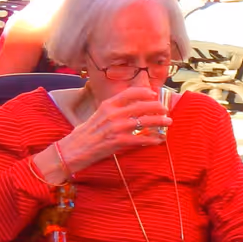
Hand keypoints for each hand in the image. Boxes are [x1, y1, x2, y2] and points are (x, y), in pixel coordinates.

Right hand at [51, 85, 171, 175]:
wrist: (74, 149)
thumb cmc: (86, 133)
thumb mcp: (98, 115)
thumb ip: (114, 110)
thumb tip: (131, 107)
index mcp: (107, 105)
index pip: (129, 93)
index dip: (144, 92)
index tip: (153, 94)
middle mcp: (112, 114)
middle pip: (141, 106)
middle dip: (157, 107)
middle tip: (165, 110)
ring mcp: (116, 127)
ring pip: (143, 121)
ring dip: (159, 121)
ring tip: (168, 122)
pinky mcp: (118, 141)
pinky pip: (140, 139)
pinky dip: (152, 140)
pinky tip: (159, 140)